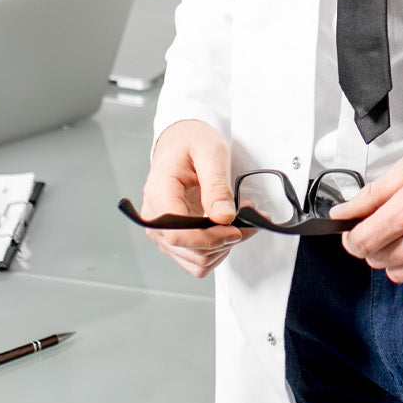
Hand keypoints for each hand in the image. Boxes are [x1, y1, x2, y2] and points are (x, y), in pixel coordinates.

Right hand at [139, 119, 255, 278]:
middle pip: (189, 250)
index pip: (178, 233)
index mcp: (159, 192)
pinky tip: (228, 230)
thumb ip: (217, 186)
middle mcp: (154, 217)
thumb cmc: (191, 142)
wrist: (181, 141)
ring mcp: (162, 231)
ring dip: (224, 247)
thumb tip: (224, 217)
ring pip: (196, 260)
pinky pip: (196, 258)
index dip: (209, 239)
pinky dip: (217, 250)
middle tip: (248, 220)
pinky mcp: (173, 238)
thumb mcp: (211, 153)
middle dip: (224, 241)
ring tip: (241, 222)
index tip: (235, 230)